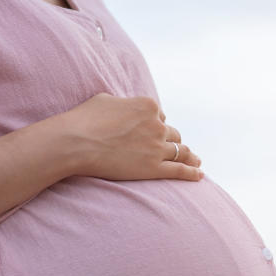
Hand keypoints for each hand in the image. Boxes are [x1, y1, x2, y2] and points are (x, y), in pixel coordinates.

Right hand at [61, 92, 203, 181]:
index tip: (150, 132)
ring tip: (196, 161)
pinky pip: (180, 170)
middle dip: (170, 140)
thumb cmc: (84, 120)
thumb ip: (122, 102)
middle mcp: (157, 125)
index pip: (160, 115)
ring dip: (189, 155)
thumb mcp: (105, 99)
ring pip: (180, 151)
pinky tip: (199, 175)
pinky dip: (191, 172)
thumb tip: (122, 105)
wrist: (76, 143)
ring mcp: (157, 147)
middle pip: (172, 133)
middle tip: (170, 148)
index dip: (154, 124)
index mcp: (148, 106)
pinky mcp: (154, 168)